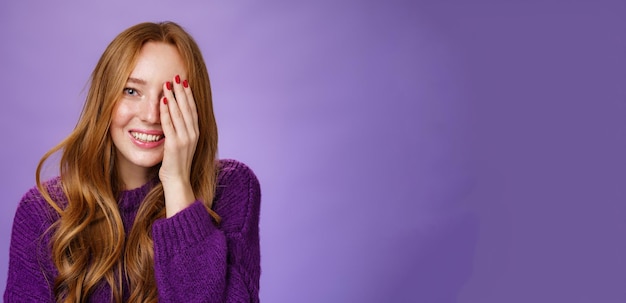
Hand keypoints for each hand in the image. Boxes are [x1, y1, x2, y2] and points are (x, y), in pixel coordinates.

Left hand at [159, 75, 197, 216]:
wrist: (178, 182)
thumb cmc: (177, 164)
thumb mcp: (182, 145)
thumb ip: (180, 131)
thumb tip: (175, 119)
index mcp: (195, 133)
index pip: (192, 109)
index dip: (188, 95)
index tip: (184, 82)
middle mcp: (193, 134)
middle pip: (187, 108)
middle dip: (182, 91)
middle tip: (177, 76)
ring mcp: (185, 139)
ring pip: (179, 113)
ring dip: (173, 97)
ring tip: (169, 83)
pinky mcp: (175, 145)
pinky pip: (170, 124)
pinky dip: (166, 111)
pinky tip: (163, 101)